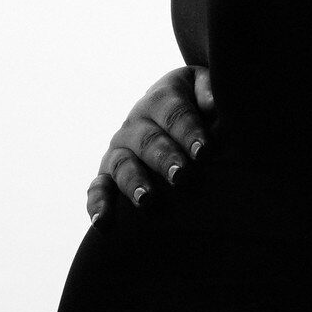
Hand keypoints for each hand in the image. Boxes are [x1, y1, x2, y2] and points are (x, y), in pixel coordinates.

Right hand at [86, 64, 217, 222]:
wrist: (171, 108)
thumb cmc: (197, 103)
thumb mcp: (203, 87)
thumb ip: (209, 91)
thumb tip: (213, 104)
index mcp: (160, 99)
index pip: (174, 113)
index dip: (189, 131)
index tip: (204, 150)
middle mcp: (135, 123)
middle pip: (149, 142)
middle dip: (165, 160)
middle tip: (182, 177)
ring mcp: (119, 149)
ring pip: (123, 165)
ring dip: (134, 183)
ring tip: (147, 201)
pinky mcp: (108, 173)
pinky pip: (98, 188)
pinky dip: (98, 205)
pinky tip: (103, 224)